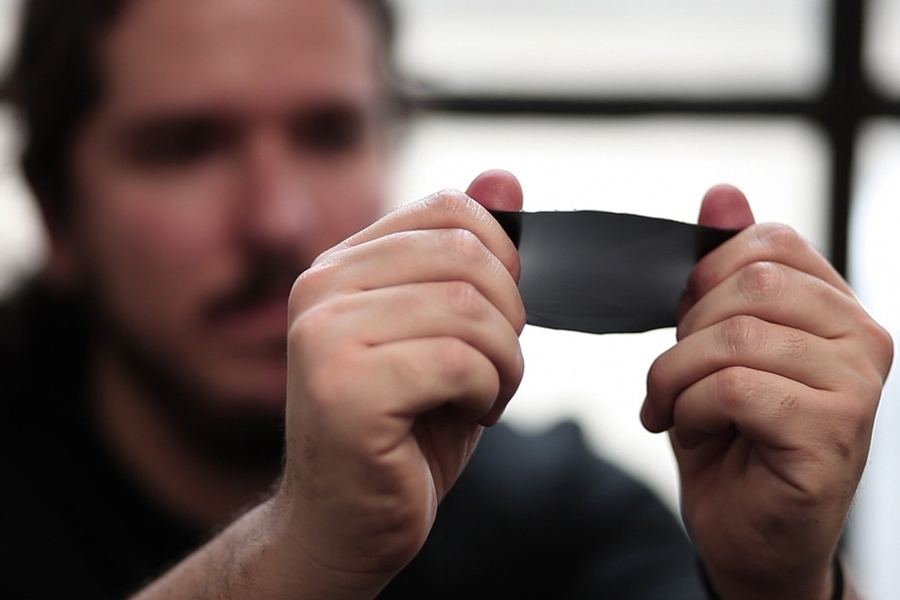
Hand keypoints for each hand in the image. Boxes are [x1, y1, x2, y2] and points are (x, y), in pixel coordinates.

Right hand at [273, 170, 525, 595]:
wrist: (343, 523)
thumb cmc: (401, 431)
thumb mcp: (444, 334)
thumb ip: (468, 256)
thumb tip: (504, 178)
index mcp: (340, 267)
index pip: (446, 208)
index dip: (501, 255)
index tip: (500, 311)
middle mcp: (320, 289)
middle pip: (465, 255)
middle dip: (509, 317)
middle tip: (496, 366)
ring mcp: (323, 337)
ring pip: (469, 309)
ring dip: (505, 362)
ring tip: (485, 395)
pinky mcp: (344, 388)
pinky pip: (459, 362)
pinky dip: (489, 392)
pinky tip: (470, 415)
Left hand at [641, 186, 892, 599]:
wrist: (748, 531)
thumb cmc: (731, 435)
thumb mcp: (713, 344)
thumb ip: (720, 271)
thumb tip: (722, 193)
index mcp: (835, 308)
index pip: (770, 243)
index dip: (705, 277)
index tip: (688, 323)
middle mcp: (862, 337)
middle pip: (748, 286)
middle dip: (685, 335)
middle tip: (673, 381)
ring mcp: (856, 386)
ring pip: (735, 337)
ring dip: (677, 378)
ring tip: (676, 409)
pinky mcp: (833, 431)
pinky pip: (735, 388)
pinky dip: (690, 409)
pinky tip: (691, 431)